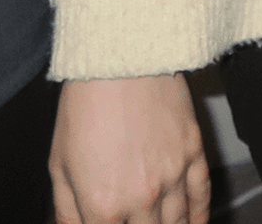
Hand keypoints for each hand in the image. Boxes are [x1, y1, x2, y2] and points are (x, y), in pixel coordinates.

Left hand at [51, 74, 207, 223]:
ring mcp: (172, 176)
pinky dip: (199, 216)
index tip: (108, 223)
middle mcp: (141, 198)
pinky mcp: (193, 151)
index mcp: (103, 205)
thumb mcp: (59, 164)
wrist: (119, 55)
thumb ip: (67, 211)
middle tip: (132, 220)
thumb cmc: (85, 102)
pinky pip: (201, 197)